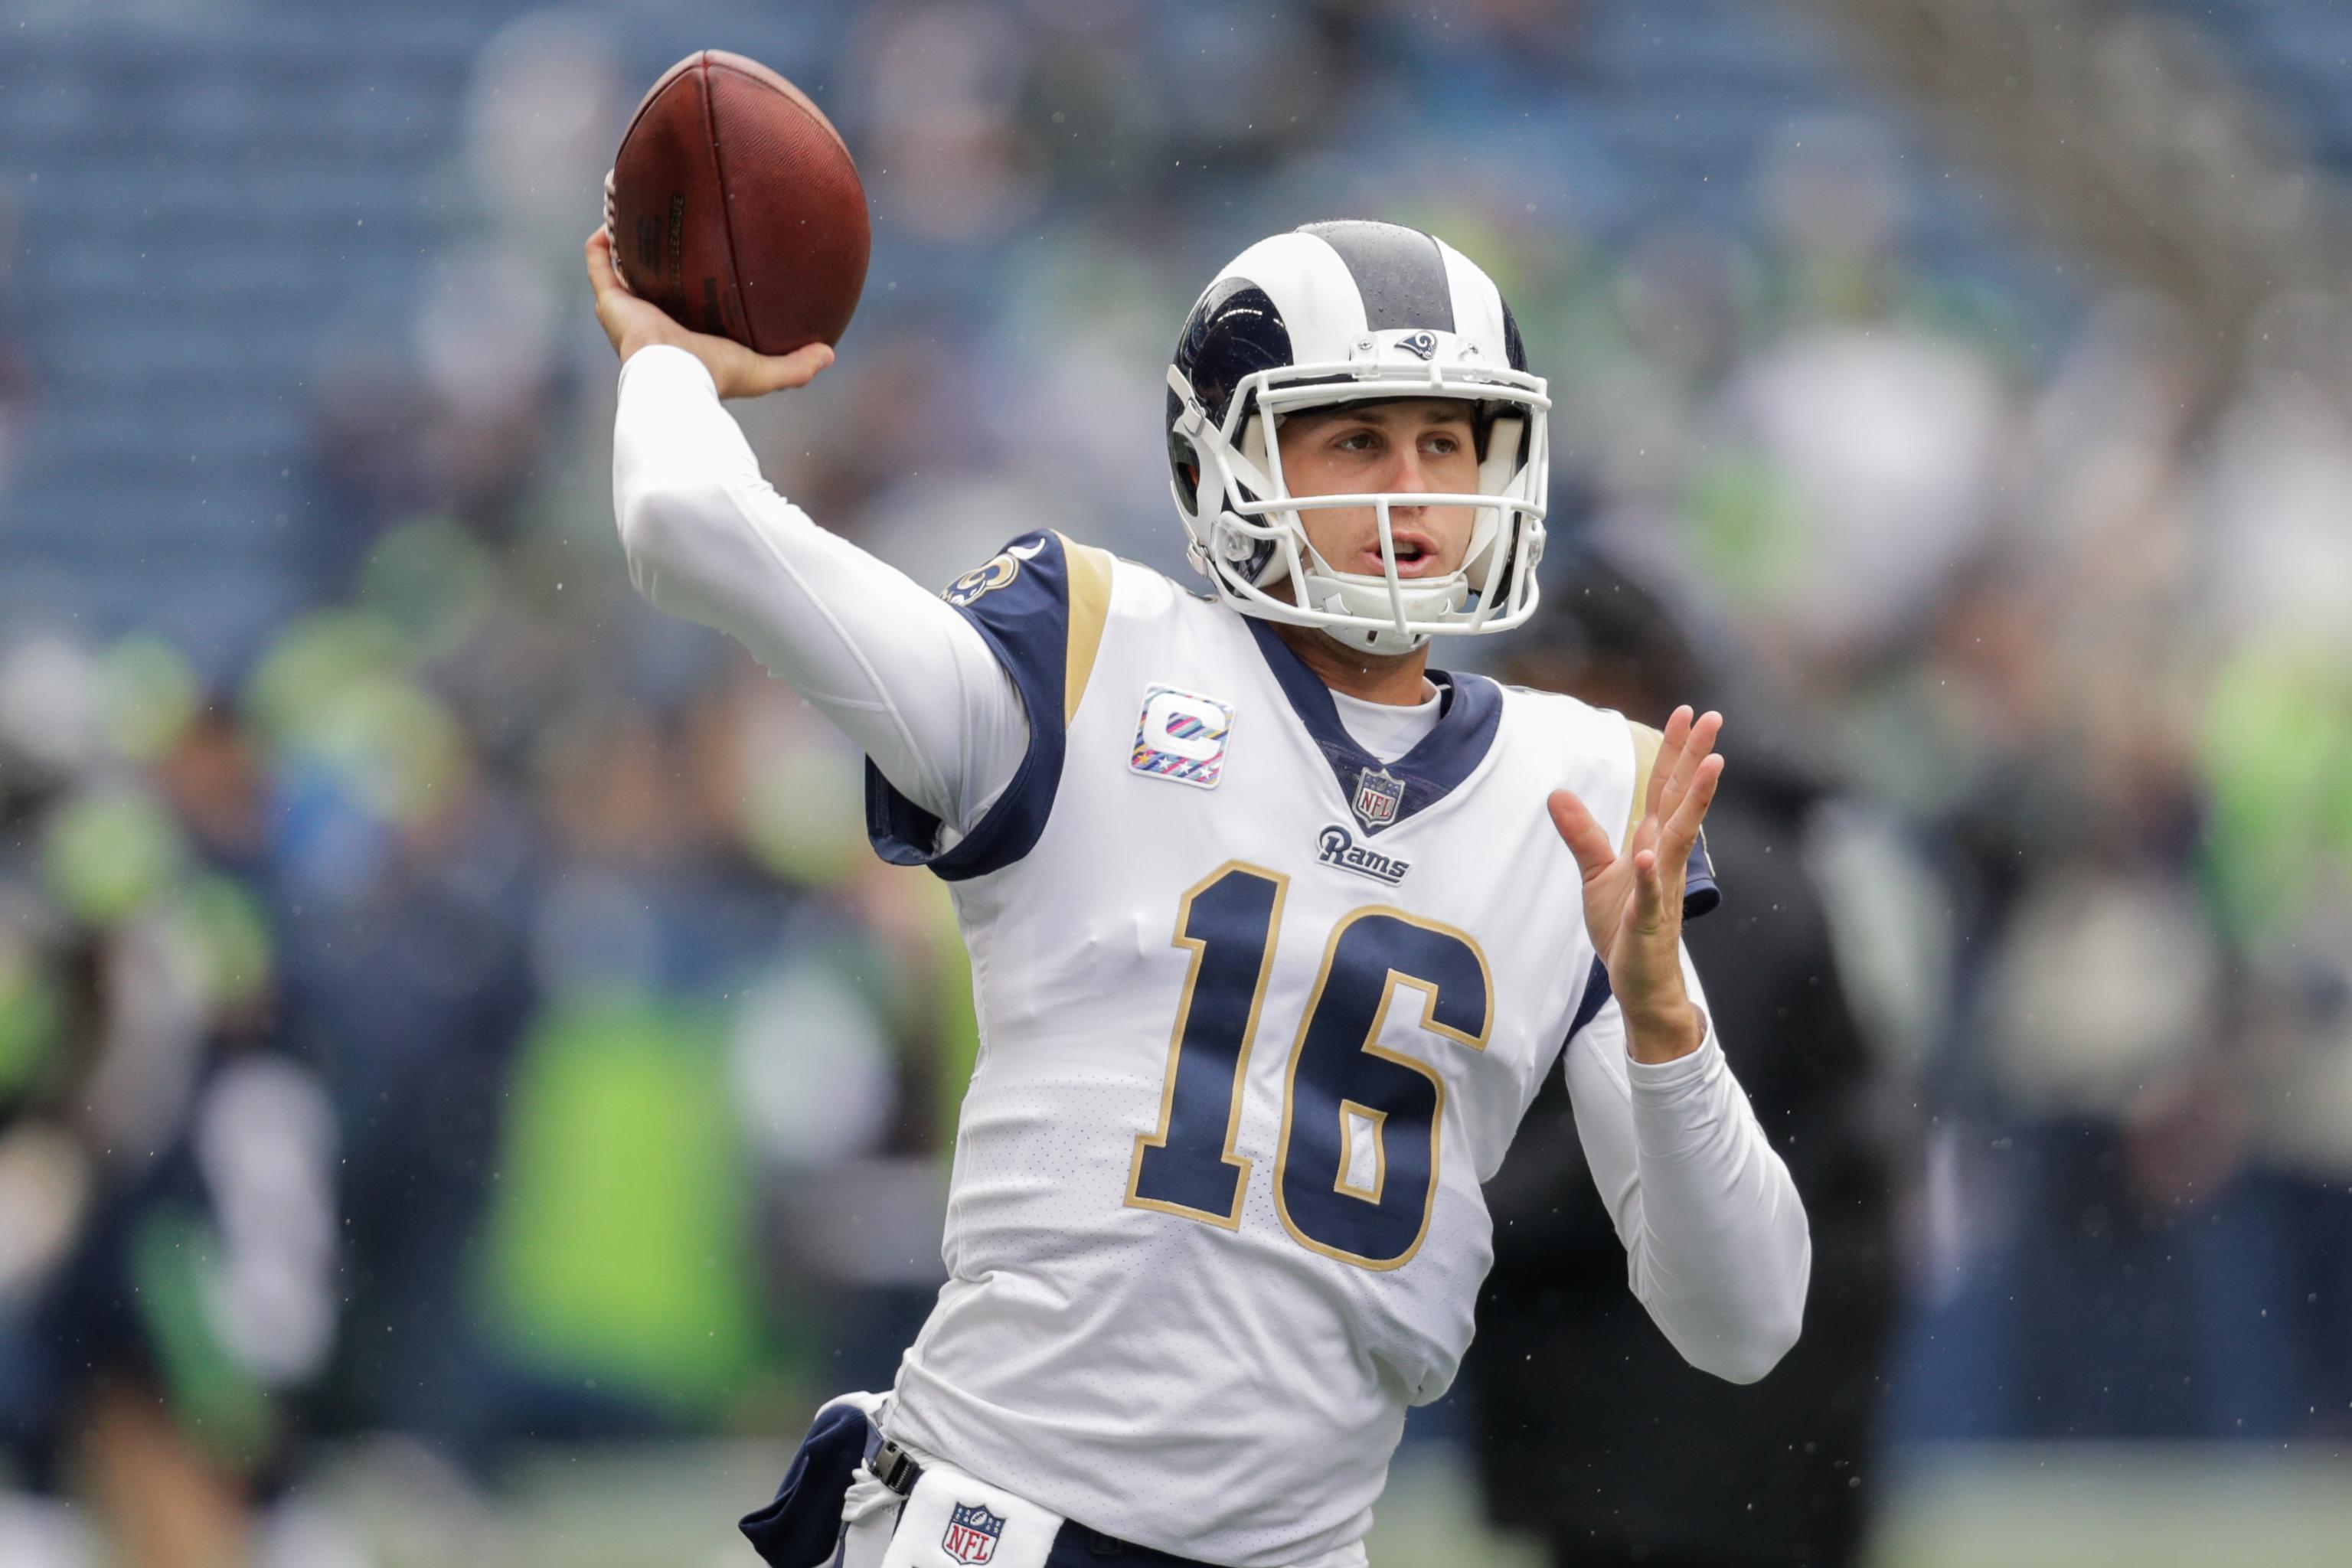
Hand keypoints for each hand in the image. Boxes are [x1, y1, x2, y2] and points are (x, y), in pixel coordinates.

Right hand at [584, 224, 832, 398]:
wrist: (676, 378)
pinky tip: (616, 206)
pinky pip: (598, 259)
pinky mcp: (609, 299)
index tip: (703, 255)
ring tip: (634, 205)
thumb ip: (796, 366)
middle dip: (654, 254)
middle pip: (648, 281)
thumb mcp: (763, 370)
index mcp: (679, 335)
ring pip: (619, 265)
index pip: (682, 304)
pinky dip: (603, 235)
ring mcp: (626, 309)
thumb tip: (830, 355)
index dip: (688, 281)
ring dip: (623, 237)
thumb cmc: (715, 375)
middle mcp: (649, 320)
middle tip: (671, 223)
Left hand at [1547, 706, 1724, 1063]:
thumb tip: (1557, 793)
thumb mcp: (1596, 873)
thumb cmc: (1624, 928)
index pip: (1666, 789)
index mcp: (1652, 843)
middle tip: (1714, 717)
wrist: (1639, 982)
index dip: (1674, 751)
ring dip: (1695, 803)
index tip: (1686, 711)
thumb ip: (1582, 833)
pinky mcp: (1647, 922)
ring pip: (1679, 839)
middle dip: (1697, 759)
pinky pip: (1649, 896)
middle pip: (1681, 800)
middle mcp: (1662, 859)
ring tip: (1710, 766)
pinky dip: (1648, 875)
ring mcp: (1660, 889)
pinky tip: (1646, 854)